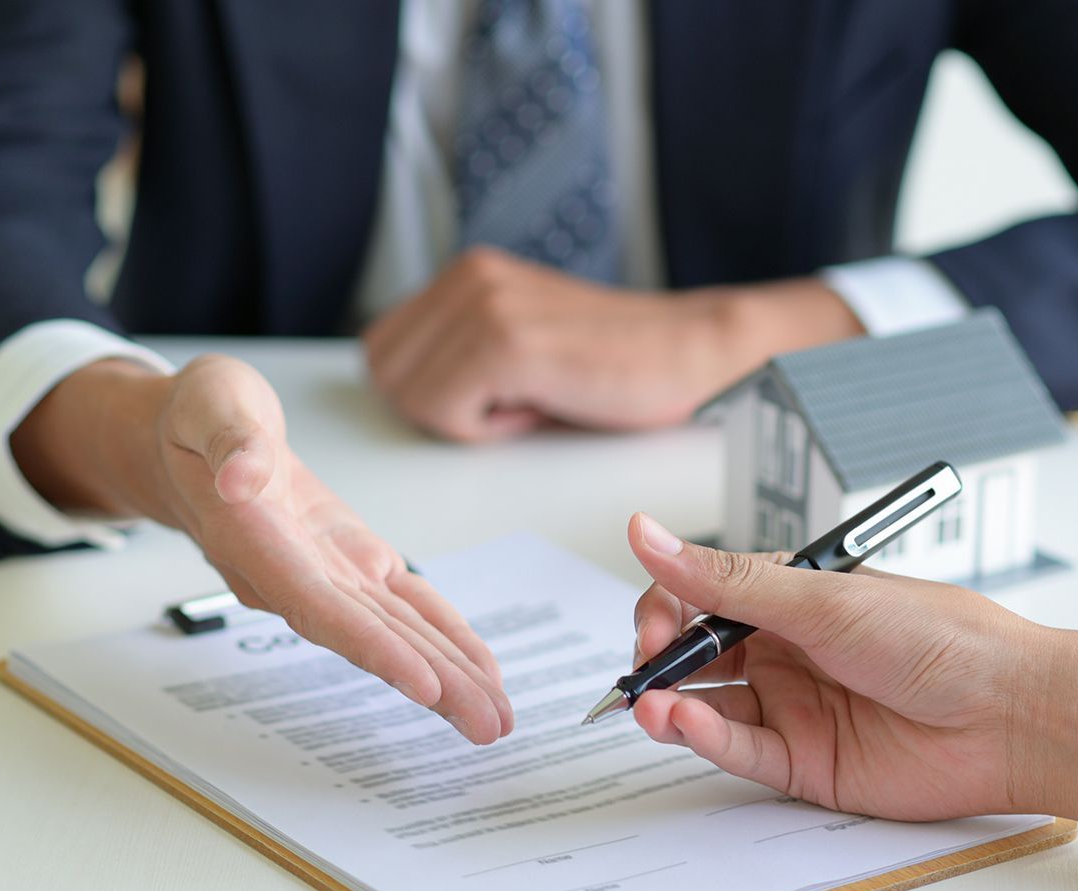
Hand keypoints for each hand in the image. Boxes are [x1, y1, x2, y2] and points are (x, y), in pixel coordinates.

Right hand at [11, 355, 512, 743]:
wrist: (191, 445)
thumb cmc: (200, 421)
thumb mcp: (211, 404)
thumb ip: (231, 441)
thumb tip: (241, 478)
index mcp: (258, 542)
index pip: (320, 608)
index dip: (372, 648)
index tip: (422, 685)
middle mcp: (297, 576)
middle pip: (369, 640)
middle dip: (431, 684)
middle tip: (488, 725)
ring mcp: (330, 576)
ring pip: (395, 634)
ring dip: (447, 677)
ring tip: (494, 716)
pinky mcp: (355, 563)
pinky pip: (405, 606)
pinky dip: (445, 637)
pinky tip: (477, 671)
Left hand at [362, 247, 862, 441]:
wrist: (695, 353)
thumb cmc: (617, 368)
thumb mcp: (521, 344)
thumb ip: (459, 351)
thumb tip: (398, 390)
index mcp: (467, 273)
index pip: (382, 351)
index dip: (430, 393)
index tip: (496, 393)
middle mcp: (468, 276)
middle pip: (386, 374)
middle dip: (441, 408)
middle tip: (515, 400)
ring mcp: (485, 304)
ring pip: (410, 396)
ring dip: (469, 420)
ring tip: (534, 399)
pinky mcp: (506, 341)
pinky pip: (446, 413)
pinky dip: (489, 429)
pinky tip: (541, 406)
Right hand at [625, 514, 1077, 864]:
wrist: (1012, 715)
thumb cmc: (939, 639)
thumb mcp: (823, 599)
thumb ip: (725, 580)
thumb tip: (645, 533)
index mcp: (793, 596)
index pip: (703, 595)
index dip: (668, 605)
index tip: (652, 621)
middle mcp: (788, 650)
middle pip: (698, 653)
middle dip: (659, 658)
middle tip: (645, 666)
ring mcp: (795, 707)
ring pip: (709, 707)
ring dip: (671, 704)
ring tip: (651, 705)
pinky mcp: (806, 762)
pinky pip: (740, 751)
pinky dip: (704, 738)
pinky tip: (685, 724)